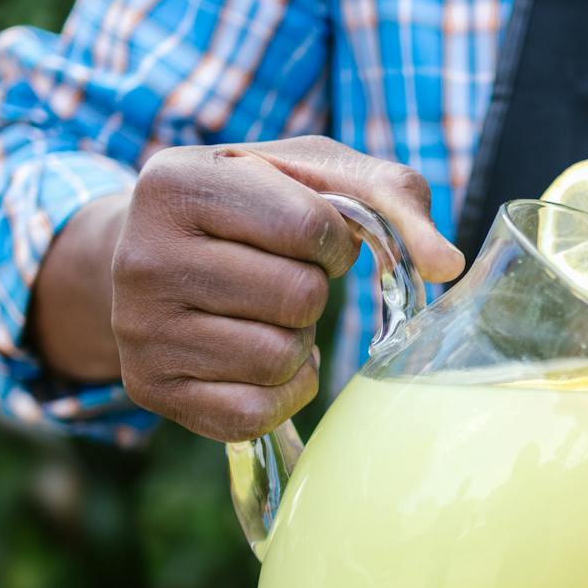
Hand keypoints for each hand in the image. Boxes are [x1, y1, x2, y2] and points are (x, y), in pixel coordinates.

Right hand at [37, 136, 463, 440]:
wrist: (146, 255)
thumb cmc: (249, 208)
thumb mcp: (311, 174)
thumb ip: (390, 198)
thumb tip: (448, 264)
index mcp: (176, 181)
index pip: (309, 226)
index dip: (333, 240)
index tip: (309, 236)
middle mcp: (141, 256)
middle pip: (299, 297)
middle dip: (312, 290)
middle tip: (278, 276)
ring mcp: (139, 329)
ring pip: (279, 356)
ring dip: (297, 340)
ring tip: (261, 313)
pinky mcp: (149, 389)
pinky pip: (256, 412)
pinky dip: (281, 391)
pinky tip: (254, 358)